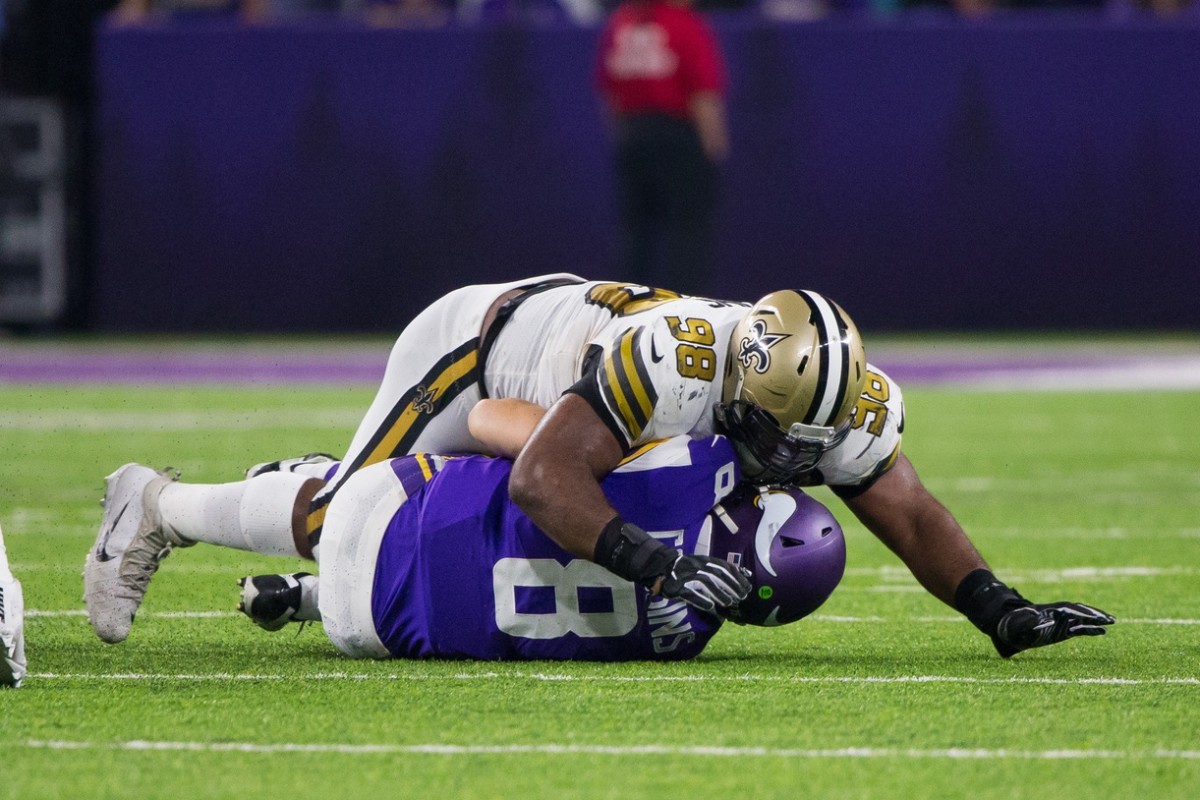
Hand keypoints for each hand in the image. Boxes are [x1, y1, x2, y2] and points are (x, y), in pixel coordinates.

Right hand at [658, 554, 751, 613]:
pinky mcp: (678, 586)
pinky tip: (710, 607)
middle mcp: (697, 566)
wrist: (661, 567)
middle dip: (731, 586)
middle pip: (717, 575)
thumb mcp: (704, 563)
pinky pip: (690, 593)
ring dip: (719, 593)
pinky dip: (701, 600)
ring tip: (729, 603)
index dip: (737, 577)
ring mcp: (687, 576)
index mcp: (705, 560)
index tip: (748, 587)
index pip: (724, 567)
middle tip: (742, 597)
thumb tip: (744, 572)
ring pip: (706, 583)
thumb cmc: (687, 568)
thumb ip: (722, 568)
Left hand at [992, 601, 1114, 657]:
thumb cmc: (1013, 626)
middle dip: (1094, 614)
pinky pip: (1079, 628)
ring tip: (1112, 621)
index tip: (1095, 616)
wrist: (1008, 626)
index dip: (1082, 612)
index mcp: (1049, 611)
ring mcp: (1061, 621)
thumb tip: (1046, 623)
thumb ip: (1032, 624)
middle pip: (1079, 611)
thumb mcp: (1020, 626)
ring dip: (1096, 620)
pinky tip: (1102, 631)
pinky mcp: (1063, 630)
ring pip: (1082, 619)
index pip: (1069, 610)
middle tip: (1110, 618)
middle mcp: (1058, 614)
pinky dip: (1091, 629)